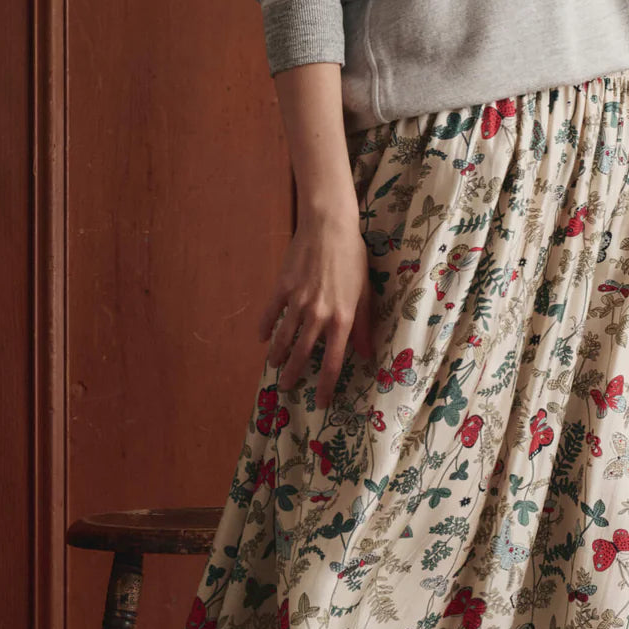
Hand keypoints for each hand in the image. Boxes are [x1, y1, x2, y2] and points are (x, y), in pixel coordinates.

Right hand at [258, 203, 372, 408]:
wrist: (329, 226)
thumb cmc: (353, 258)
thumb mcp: (364, 294)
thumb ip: (364, 327)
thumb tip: (366, 355)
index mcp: (341, 320)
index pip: (333, 362)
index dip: (325, 385)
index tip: (320, 402)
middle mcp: (318, 315)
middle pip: (303, 354)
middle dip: (293, 374)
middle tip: (285, 387)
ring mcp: (297, 301)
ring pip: (284, 337)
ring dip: (277, 354)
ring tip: (273, 366)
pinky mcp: (283, 287)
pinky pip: (271, 313)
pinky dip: (265, 326)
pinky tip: (262, 338)